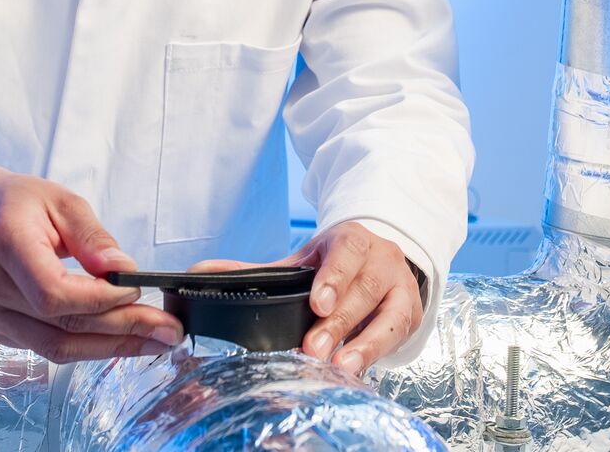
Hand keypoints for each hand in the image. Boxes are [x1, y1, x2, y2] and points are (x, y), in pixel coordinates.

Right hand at [0, 160, 183, 361]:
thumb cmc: (20, 204)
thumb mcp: (62, 201)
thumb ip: (93, 238)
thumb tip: (124, 272)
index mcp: (4, 244)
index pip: (53, 292)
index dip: (100, 299)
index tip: (138, 290)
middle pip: (61, 324)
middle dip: (123, 330)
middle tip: (169, 330)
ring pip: (57, 347)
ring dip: (111, 347)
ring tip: (156, 341)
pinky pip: (48, 348)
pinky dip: (88, 345)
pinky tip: (121, 338)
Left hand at [189, 221, 423, 373]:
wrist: (382, 259)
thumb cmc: (336, 264)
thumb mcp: (302, 261)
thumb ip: (256, 270)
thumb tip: (199, 272)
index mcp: (352, 240)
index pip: (347, 252)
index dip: (334, 277)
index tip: (317, 304)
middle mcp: (382, 259)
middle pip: (366, 288)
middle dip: (340, 320)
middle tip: (313, 348)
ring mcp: (401, 287)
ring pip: (389, 314)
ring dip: (364, 343)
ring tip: (339, 366)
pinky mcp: (410, 315)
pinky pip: (398, 335)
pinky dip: (377, 353)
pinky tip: (355, 370)